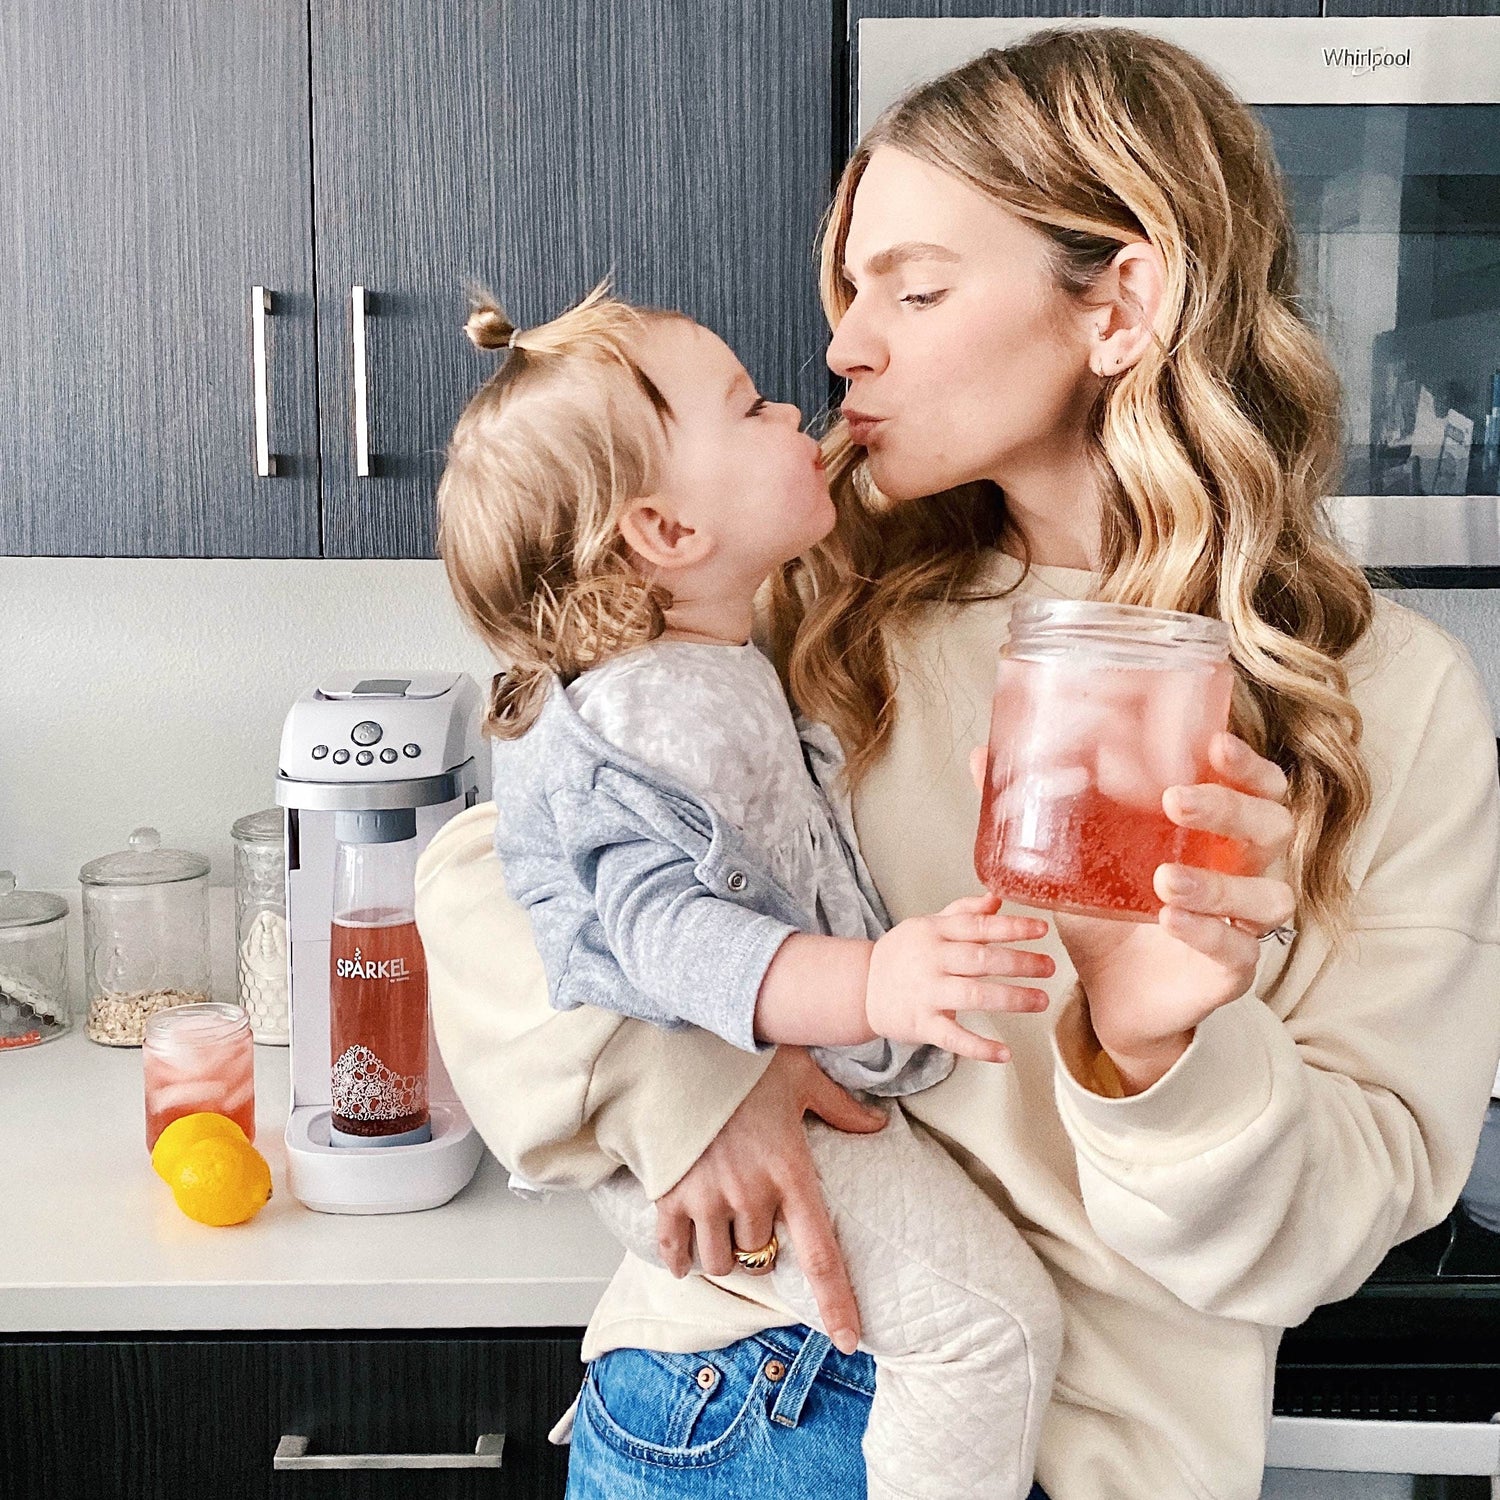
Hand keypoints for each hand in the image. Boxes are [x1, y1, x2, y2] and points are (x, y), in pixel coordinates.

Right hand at [653, 1046, 886, 1353]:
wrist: (681, 1050)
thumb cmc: (744, 1062)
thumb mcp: (802, 1077)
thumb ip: (841, 1108)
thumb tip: (879, 1124)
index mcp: (790, 1172)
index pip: (820, 1255)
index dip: (836, 1302)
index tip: (847, 1339)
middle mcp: (751, 1194)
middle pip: (762, 1257)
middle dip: (762, 1246)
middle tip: (755, 1213)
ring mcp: (707, 1198)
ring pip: (722, 1262)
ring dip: (726, 1253)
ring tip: (724, 1224)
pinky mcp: (670, 1196)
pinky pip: (676, 1251)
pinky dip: (681, 1258)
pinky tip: (685, 1249)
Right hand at [865, 897, 1052, 1062]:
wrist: (860, 986)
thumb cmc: (903, 954)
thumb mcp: (928, 925)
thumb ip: (964, 911)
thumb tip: (998, 898)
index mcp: (934, 932)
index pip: (978, 926)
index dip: (1011, 927)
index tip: (1041, 930)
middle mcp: (931, 961)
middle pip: (980, 960)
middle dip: (1019, 963)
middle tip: (1049, 966)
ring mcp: (926, 994)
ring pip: (973, 997)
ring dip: (1011, 999)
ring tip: (1040, 1000)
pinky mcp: (921, 1024)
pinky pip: (953, 1038)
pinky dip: (979, 1047)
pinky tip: (1004, 1053)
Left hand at [968, 733, 1294, 1092]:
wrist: (1107, 996)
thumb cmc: (1106, 915)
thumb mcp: (1070, 857)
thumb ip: (1035, 807)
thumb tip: (981, 756)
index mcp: (1214, 832)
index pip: (1257, 786)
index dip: (1246, 764)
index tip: (1213, 743)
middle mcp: (1241, 870)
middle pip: (1272, 828)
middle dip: (1231, 808)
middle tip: (1175, 800)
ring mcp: (1242, 923)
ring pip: (1267, 895)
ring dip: (1219, 882)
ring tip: (1164, 877)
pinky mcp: (1232, 970)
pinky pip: (1237, 950)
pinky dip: (1206, 932)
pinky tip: (1171, 920)